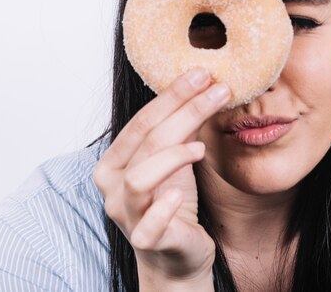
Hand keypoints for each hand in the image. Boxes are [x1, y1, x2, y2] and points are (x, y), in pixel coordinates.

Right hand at [92, 68, 229, 284]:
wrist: (176, 257)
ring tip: (201, 148)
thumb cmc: (171, 201)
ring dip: (173, 156)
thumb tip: (205, 84)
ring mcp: (126, 215)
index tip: (203, 73)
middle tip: (218, 90)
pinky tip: (180, 196)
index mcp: (114, 161)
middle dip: (186, 109)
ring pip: (140, 177)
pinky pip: (148, 226)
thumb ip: (182, 126)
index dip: (174, 95)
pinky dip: (162, 209)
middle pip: (148, 140)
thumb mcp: (176, 158)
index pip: (143, 120)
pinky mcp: (146, 242)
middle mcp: (112, 186)